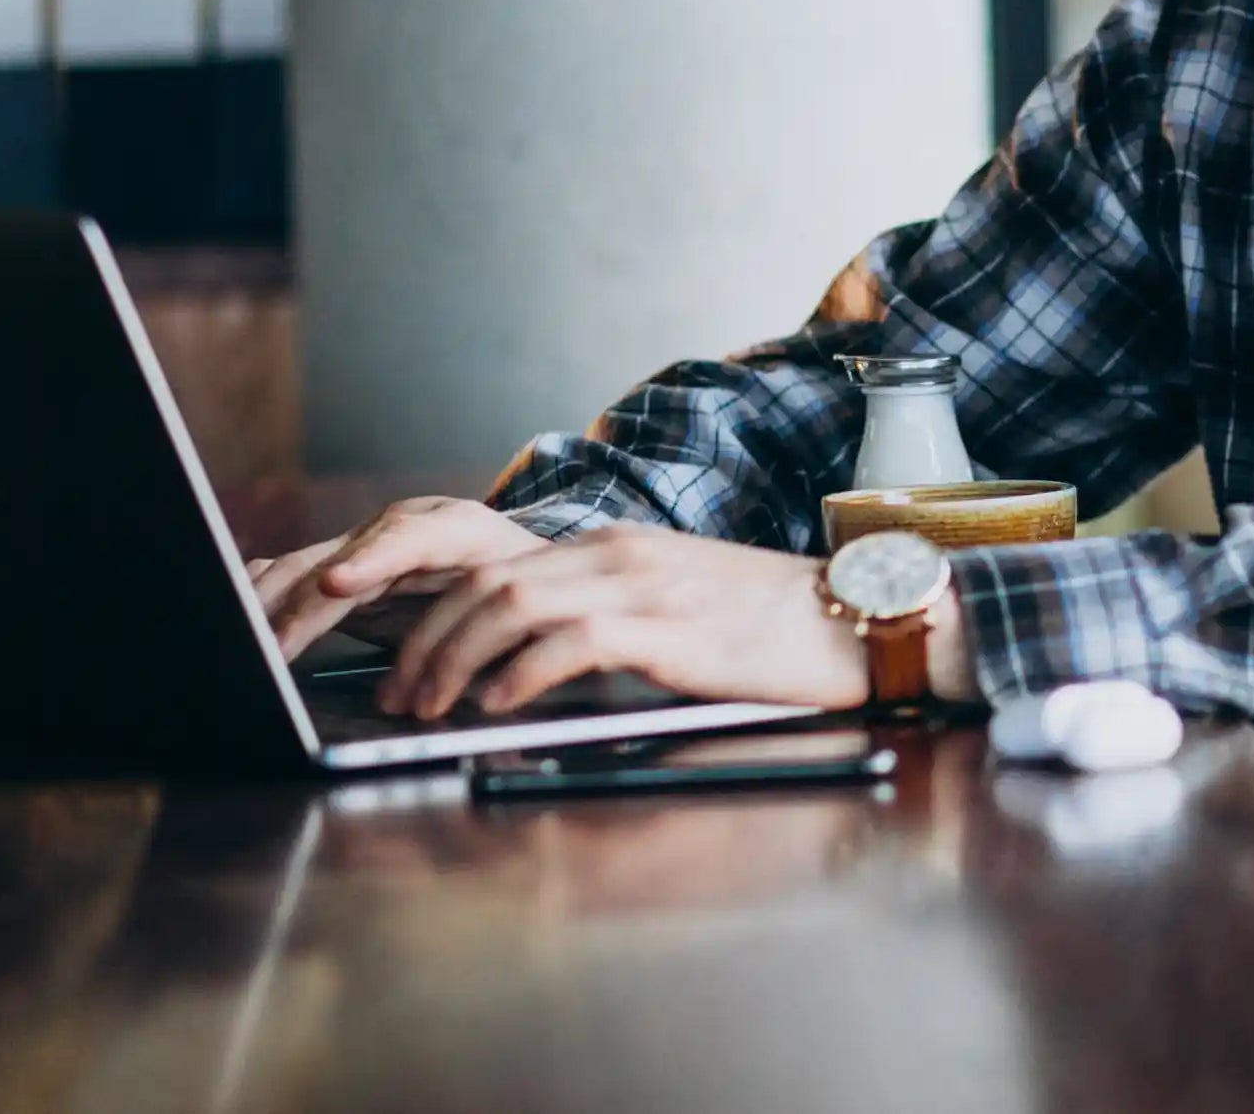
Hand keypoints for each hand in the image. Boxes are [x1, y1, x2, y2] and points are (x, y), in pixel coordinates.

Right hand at [252, 495, 552, 658]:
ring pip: (307, 566)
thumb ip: (482, 629)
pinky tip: (237, 612)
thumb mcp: (517, 601)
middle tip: (264, 642)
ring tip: (238, 636)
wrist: (520, 559)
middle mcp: (401, 527)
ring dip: (269, 602)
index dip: (370, 560)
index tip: (336, 585)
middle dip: (296, 601)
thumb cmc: (522, 584)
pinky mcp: (346, 562)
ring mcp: (368, 541)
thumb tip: (445, 681)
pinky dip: (267, 594)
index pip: (407, 539)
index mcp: (454, 528)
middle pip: (338, 559)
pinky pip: (298, 573)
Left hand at [376, 524, 879, 719]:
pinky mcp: (671, 631)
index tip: (404, 664)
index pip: (496, 567)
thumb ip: (606, 625)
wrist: (856, 618)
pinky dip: (521, 674)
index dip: (435, 616)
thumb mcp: (674, 613)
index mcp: (614, 547)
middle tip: (397, 695)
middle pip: (487, 583)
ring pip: (513, 605)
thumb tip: (533, 670)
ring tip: (430, 707)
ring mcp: (644, 587)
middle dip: (426, 642)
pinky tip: (500, 706)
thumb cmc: (771, 629)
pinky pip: (573, 642)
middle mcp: (618, 554)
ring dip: (455, 660)